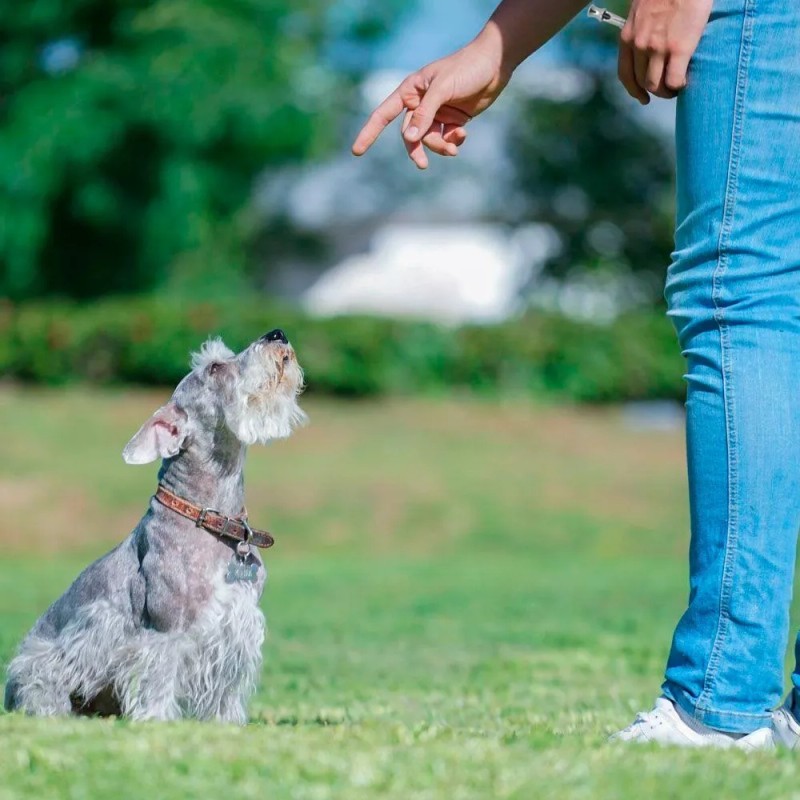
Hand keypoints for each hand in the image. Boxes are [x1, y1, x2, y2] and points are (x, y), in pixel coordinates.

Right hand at [351, 36, 510, 168]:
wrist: (494, 64)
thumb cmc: (466, 68)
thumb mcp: (443, 89)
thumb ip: (426, 114)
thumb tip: (411, 138)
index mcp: (410, 91)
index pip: (383, 115)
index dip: (369, 133)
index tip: (357, 151)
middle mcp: (420, 104)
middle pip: (409, 135)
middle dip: (417, 149)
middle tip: (422, 165)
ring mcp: (436, 114)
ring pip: (429, 141)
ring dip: (440, 147)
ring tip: (455, 146)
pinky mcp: (452, 121)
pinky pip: (445, 140)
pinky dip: (453, 142)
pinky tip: (463, 136)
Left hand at [618, 0, 711, 103]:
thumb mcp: (641, 10)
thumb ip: (640, 28)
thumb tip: (646, 42)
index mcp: (628, 37)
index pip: (625, 74)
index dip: (633, 90)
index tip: (642, 98)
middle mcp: (639, 46)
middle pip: (642, 82)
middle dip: (654, 90)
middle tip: (666, 90)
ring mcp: (658, 48)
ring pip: (657, 85)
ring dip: (667, 91)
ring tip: (676, 88)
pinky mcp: (679, 48)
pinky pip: (674, 80)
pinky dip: (678, 85)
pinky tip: (684, 81)